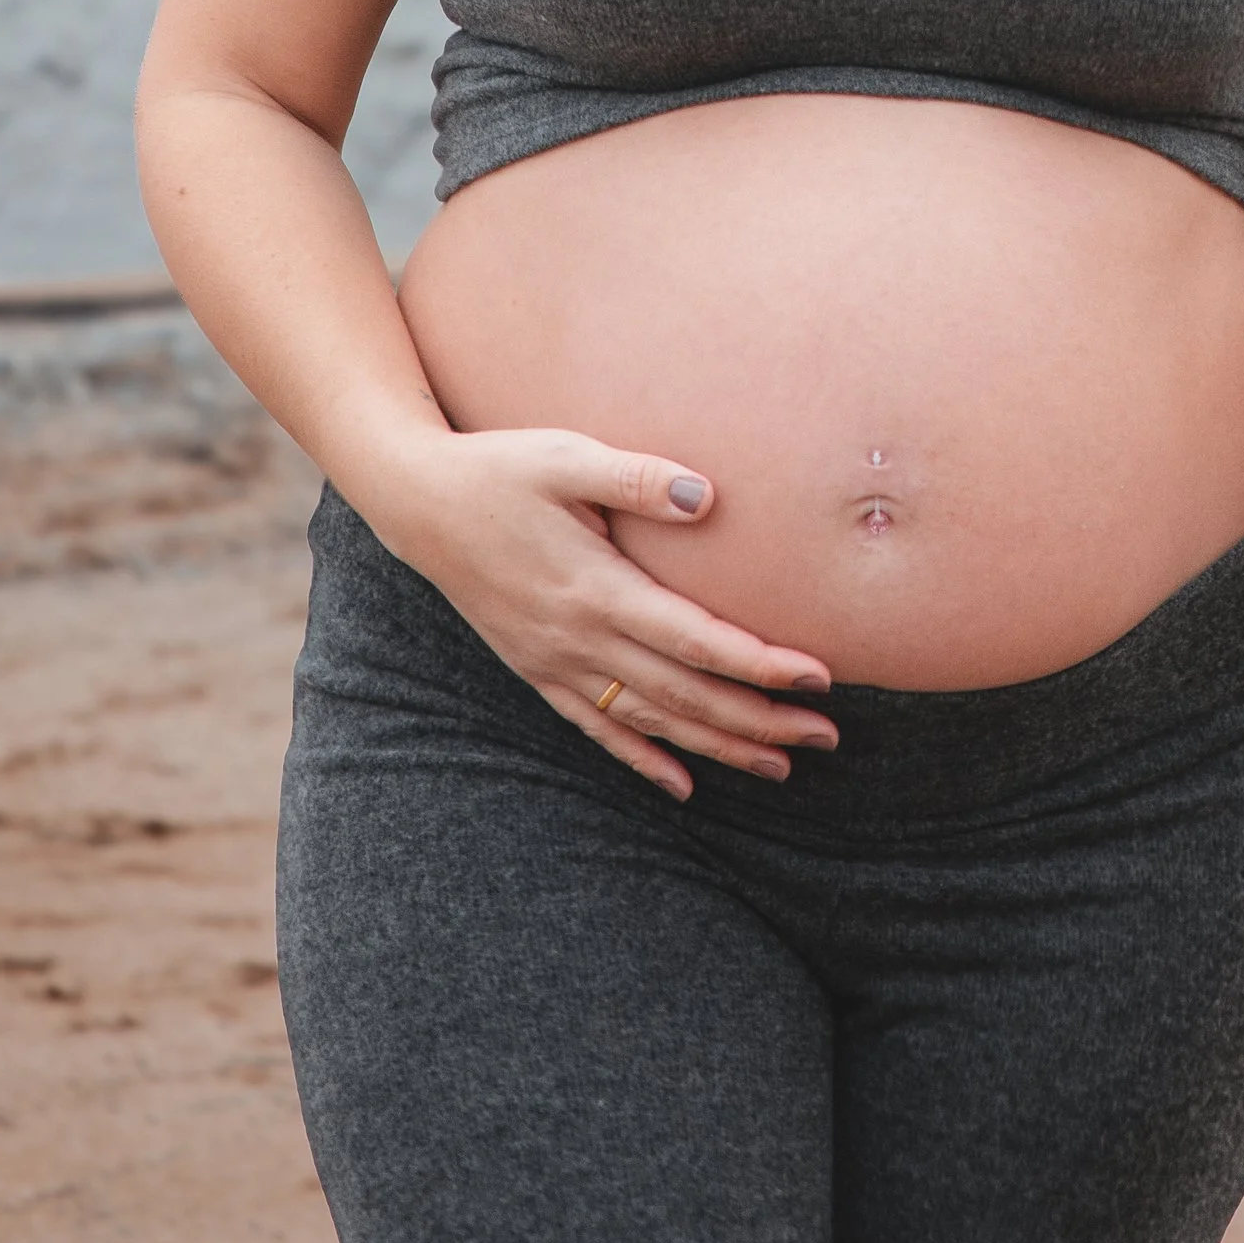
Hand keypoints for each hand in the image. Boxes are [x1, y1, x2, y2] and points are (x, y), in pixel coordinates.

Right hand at [373, 425, 837, 802]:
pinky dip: (643, 758)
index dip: (758, 664)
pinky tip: (683, 785)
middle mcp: (578, 638)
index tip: (817, 676)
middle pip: (684, 693)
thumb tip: (706, 496)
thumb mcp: (566, 457)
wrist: (417, 502)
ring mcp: (555, 662)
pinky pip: (597, 728)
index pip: (695, 640)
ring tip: (780, 764)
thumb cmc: (499, 469)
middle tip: (826, 734)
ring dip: (717, 745)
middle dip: (758, 718)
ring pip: (650, 720)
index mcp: (596, 588)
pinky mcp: (537, 671)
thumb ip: (637, 478)